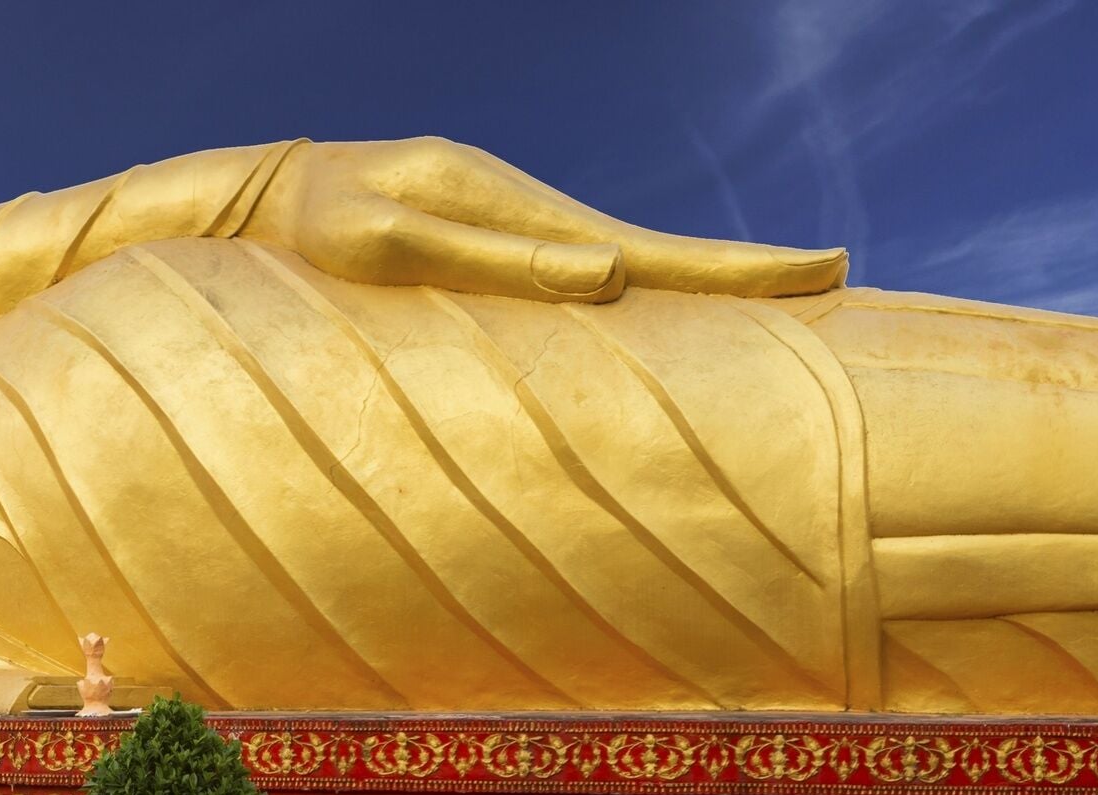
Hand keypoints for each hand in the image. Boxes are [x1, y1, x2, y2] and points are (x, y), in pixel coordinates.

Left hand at [244, 138, 845, 304]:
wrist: (261, 192)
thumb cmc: (310, 232)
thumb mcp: (388, 245)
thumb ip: (492, 258)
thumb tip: (611, 277)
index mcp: (520, 214)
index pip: (654, 254)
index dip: (738, 272)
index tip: (823, 270)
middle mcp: (530, 212)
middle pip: (659, 252)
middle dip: (745, 273)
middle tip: (836, 274)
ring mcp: (515, 225)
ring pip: (629, 260)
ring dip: (702, 280)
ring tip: (781, 294)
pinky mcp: (494, 242)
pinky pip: (586, 268)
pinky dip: (642, 283)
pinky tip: (664, 300)